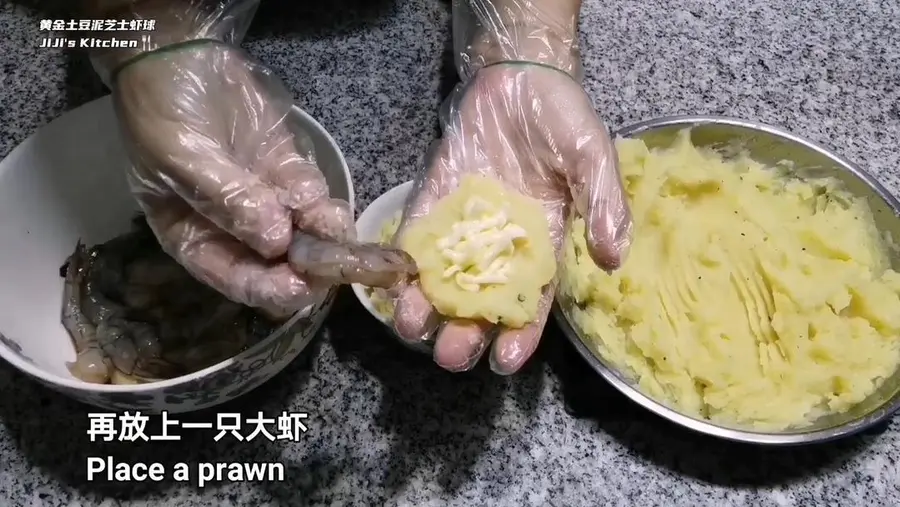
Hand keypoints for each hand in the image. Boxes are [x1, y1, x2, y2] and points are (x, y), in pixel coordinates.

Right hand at [112, 42, 354, 318]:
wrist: (176, 53)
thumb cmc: (162, 112)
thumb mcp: (183, 158)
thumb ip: (228, 201)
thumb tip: (274, 242)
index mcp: (193, 237)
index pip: (234, 278)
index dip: (268, 289)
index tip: (301, 287)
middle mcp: (232, 229)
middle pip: (276, 266)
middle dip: (307, 270)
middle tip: (335, 264)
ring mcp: (264, 200)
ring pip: (302, 236)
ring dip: (325, 243)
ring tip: (340, 240)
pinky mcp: (287, 173)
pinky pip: (312, 201)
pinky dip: (326, 211)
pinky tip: (335, 214)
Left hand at [390, 63, 632, 373]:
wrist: (518, 74)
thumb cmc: (562, 118)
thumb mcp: (593, 157)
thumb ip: (604, 205)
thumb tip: (613, 259)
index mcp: (541, 246)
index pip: (530, 302)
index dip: (520, 334)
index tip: (505, 361)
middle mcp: (497, 247)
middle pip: (479, 304)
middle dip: (464, 334)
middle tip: (450, 356)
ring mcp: (460, 226)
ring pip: (441, 281)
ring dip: (424, 308)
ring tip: (412, 326)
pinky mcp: (431, 203)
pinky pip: (415, 240)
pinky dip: (402, 264)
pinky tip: (391, 285)